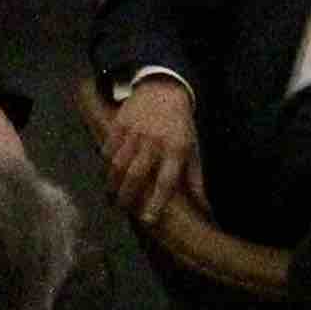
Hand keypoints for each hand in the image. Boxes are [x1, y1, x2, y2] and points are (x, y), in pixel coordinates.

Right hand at [100, 72, 203, 224]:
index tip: (148, 220)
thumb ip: (195, 178)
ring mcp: (135, 131)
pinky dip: (106, 161)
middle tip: (122, 209)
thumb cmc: (180, 124)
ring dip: (113, 182)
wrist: (164, 89)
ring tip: (111, 194)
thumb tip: (204, 206)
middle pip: (137, 174)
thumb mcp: (192, 148)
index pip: (166, 182)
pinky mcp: (120, 123)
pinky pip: (109, 146)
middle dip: (127, 195)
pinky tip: (106, 171)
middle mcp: (154, 142)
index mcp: (176, 150)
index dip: (156, 203)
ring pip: (119, 162)